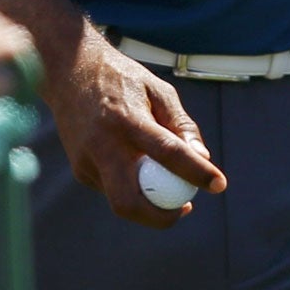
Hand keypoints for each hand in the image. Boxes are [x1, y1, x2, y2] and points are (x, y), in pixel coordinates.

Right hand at [43, 21, 225, 227]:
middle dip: (160, 217)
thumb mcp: (159, 90)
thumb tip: (202, 157)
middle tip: (184, 209)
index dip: (196, 172)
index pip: (168, 153)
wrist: (70, 73)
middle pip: (129, 200)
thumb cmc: (123, 80)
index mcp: (128, 119)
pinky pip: (111, 188)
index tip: (219, 185)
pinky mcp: (79, 169)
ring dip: (148, 204)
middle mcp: (103, 144)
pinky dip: (131, 185)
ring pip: (119, 201)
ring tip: (169, 186)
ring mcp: (86, 160)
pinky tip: (137, 166)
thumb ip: (181, 124)